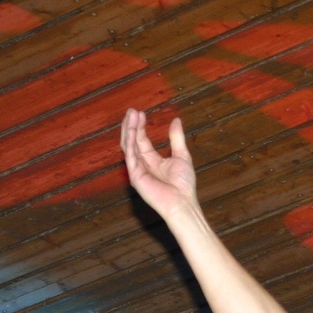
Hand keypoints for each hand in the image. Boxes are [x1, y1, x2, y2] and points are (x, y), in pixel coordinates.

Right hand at [120, 108, 198, 222]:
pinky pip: (130, 155)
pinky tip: (132, 129)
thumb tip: (176, 120)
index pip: (142, 140)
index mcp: (152, 161)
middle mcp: (142, 165)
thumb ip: (176, 138)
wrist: (182, 202)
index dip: (140, 126)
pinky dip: (130, 141)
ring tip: (131, 115)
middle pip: (132, 141)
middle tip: (131, 110)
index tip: (140, 112)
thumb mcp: (182, 155)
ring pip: (128, 146)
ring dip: (129, 130)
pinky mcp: (135, 176)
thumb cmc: (184, 184)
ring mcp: (137, 170)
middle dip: (131, 126)